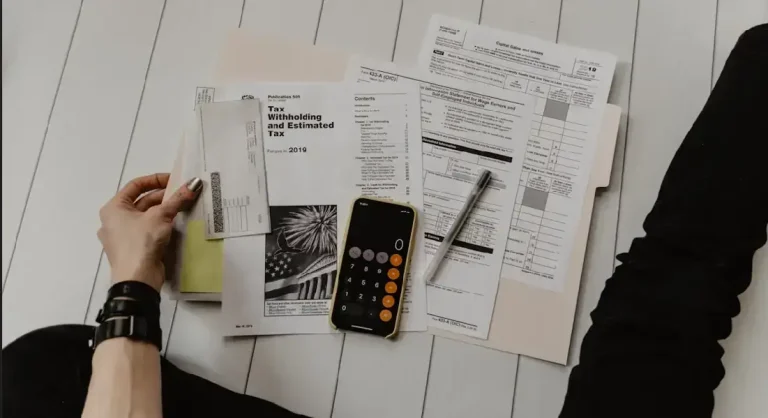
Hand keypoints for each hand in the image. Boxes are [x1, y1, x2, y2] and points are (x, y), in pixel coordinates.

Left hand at [97, 173, 202, 291]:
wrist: (137, 279)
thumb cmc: (141, 242)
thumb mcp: (161, 216)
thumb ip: (177, 199)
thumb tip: (194, 184)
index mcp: (113, 208)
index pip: (135, 185)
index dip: (156, 179)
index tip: (174, 180)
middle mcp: (114, 220)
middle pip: (141, 201)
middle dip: (163, 197)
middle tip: (183, 194)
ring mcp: (122, 236)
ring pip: (145, 217)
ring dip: (163, 211)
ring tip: (183, 207)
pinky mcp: (132, 249)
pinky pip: (146, 231)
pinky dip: (160, 225)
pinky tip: (175, 225)